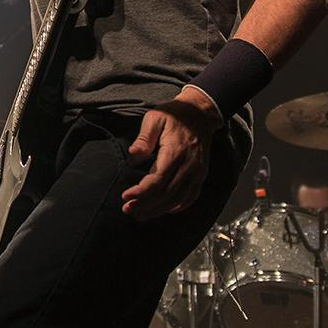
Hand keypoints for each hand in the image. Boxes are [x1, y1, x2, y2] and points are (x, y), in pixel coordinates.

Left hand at [122, 90, 219, 219]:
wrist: (200, 113)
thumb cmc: (175, 115)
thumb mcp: (155, 118)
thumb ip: (144, 136)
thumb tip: (134, 152)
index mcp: (175, 152)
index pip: (157, 180)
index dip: (141, 192)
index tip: (126, 196)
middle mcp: (188, 165)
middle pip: (166, 194)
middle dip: (145, 205)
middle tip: (128, 209)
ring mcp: (197, 172)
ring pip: (177, 199)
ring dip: (158, 210)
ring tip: (141, 214)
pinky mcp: (201, 174)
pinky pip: (191, 196)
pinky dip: (178, 207)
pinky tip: (165, 211)